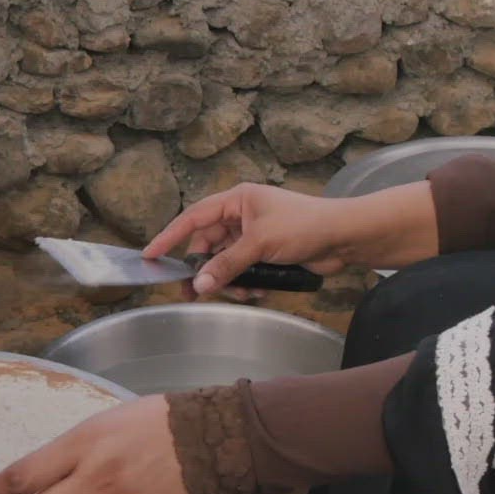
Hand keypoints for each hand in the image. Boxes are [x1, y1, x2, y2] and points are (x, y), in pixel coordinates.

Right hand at [145, 181, 438, 297]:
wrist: (343, 238)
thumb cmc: (305, 225)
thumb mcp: (260, 243)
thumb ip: (227, 264)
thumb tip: (199, 283)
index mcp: (237, 200)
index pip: (194, 217)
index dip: (170, 237)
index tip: (150, 255)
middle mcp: (241, 216)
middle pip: (208, 246)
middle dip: (205, 270)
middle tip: (193, 293)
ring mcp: (253, 236)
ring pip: (225, 264)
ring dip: (230, 281)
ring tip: (244, 292)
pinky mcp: (266, 255)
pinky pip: (243, 272)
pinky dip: (247, 283)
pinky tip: (261, 289)